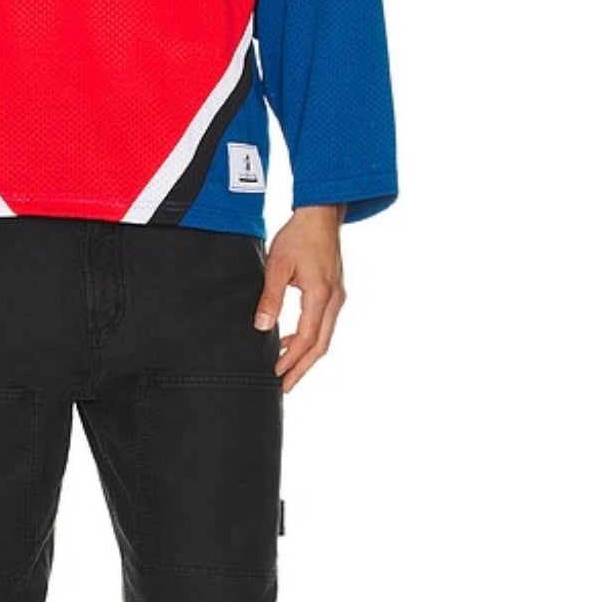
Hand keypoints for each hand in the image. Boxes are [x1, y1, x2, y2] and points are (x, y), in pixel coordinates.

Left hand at [253, 204, 345, 391]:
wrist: (320, 215)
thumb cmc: (298, 236)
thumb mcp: (277, 265)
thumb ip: (270, 298)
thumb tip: (262, 327)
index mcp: (321, 295)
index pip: (307, 339)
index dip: (292, 360)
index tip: (277, 374)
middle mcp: (334, 299)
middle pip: (321, 345)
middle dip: (302, 368)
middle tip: (286, 386)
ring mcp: (338, 296)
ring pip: (325, 336)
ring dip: (306, 354)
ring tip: (286, 369)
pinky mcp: (335, 292)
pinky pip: (325, 324)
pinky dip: (310, 337)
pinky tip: (291, 339)